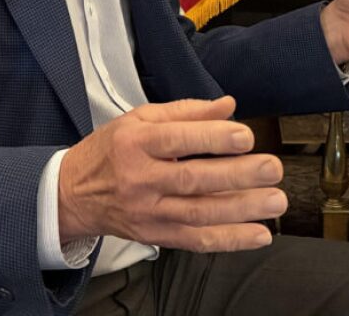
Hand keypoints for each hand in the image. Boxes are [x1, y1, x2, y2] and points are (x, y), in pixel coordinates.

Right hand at [58, 96, 285, 252]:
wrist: (74, 193)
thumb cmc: (112, 149)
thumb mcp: (139, 119)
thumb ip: (185, 112)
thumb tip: (227, 106)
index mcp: (135, 142)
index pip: (176, 140)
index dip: (212, 138)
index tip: (245, 136)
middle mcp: (140, 179)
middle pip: (192, 180)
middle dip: (236, 175)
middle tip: (271, 168)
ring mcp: (148, 212)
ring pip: (199, 214)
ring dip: (242, 210)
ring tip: (274, 200)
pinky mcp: (156, 236)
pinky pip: (196, 241)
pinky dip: (230, 240)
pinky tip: (258, 234)